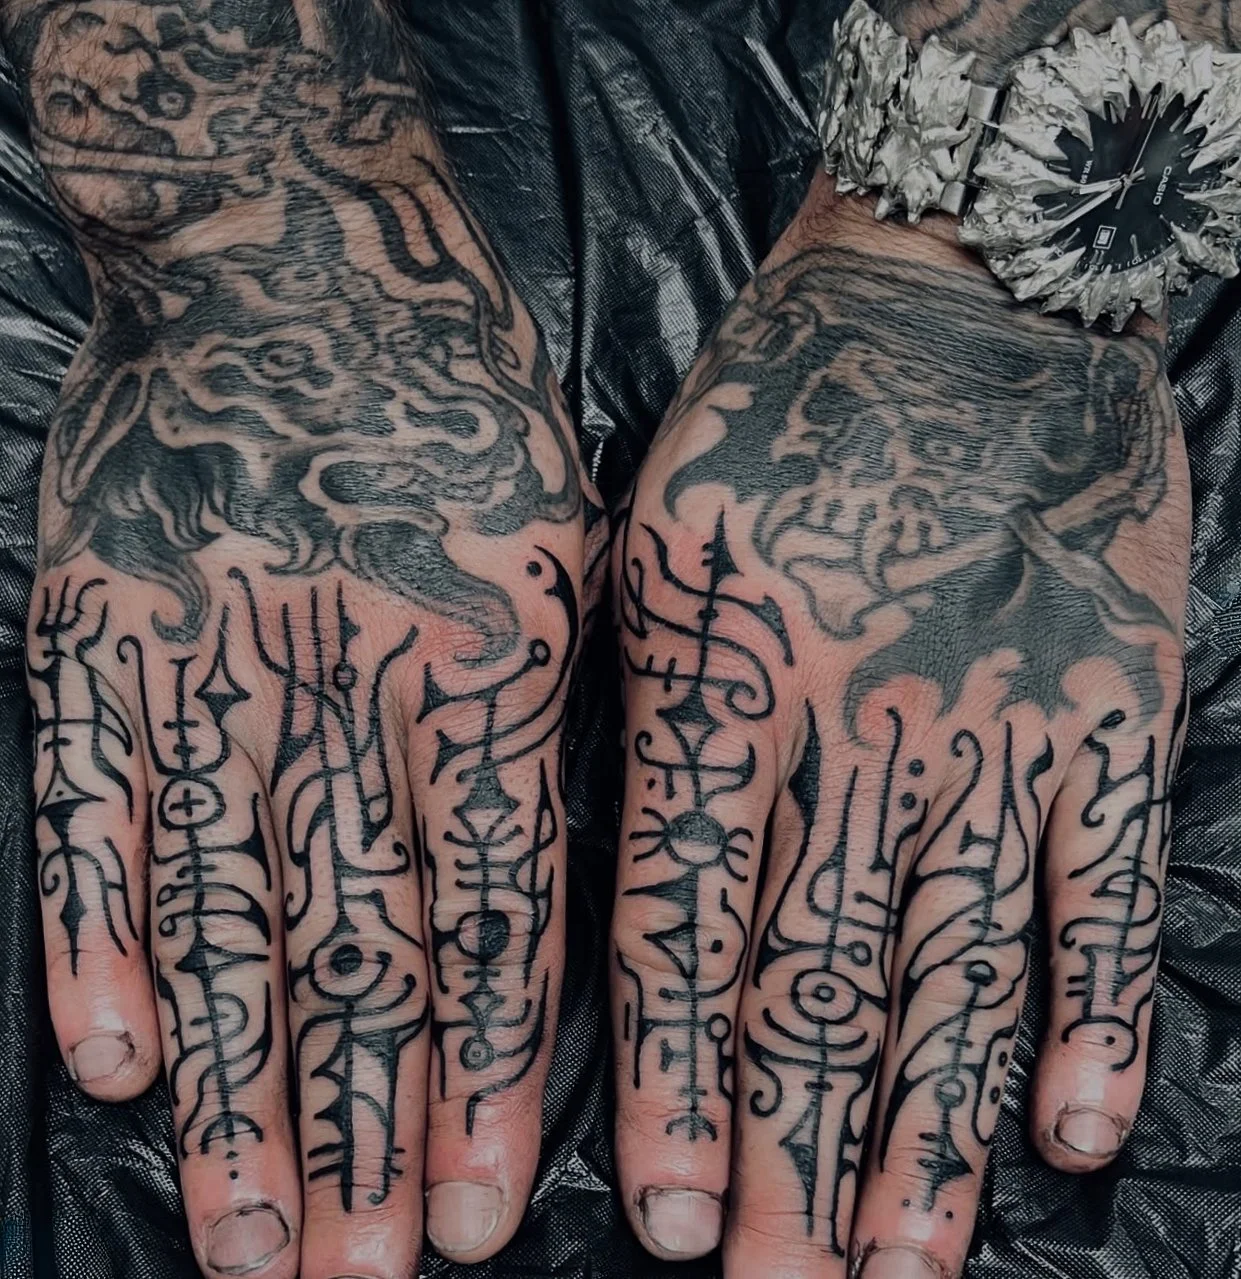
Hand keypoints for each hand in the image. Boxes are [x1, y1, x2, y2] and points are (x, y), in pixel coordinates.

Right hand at [15, 2, 600, 1274]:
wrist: (296, 245)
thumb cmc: (459, 393)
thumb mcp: (566, 529)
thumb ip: (542, 705)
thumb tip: (530, 888)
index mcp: (487, 655)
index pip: (495, 914)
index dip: (491, 1078)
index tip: (485, 1215)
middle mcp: (350, 676)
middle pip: (360, 946)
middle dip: (367, 1129)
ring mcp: (211, 653)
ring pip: (228, 911)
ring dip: (239, 1087)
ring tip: (253, 1238)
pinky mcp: (97, 626)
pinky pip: (96, 803)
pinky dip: (100, 938)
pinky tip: (112, 1066)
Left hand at [608, 177, 1188, 1276]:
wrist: (955, 292)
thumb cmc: (780, 402)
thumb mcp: (653, 530)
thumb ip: (639, 696)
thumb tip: (622, 873)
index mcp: (722, 674)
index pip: (685, 919)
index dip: (675, 1077)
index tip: (662, 1214)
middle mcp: (855, 722)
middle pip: (817, 979)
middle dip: (789, 1151)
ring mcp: (992, 720)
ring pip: (956, 967)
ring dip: (929, 1131)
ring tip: (899, 1264)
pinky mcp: (1105, 702)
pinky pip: (1099, 886)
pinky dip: (1091, 1013)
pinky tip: (1073, 1132)